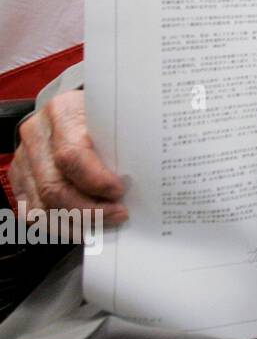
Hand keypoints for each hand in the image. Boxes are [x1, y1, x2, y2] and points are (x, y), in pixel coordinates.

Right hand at [10, 91, 126, 226]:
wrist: (74, 111)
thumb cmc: (102, 116)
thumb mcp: (114, 116)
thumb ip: (126, 138)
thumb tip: (154, 172)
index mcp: (63, 112)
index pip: (72, 155)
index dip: (96, 180)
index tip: (119, 191)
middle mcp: (37, 134)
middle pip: (54, 186)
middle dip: (89, 209)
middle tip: (118, 214)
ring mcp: (25, 158)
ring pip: (41, 204)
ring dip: (76, 222)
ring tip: (104, 224)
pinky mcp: (20, 177)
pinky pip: (32, 212)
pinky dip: (59, 226)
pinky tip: (83, 227)